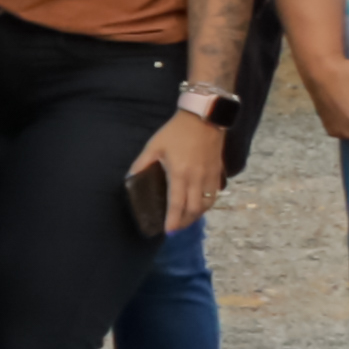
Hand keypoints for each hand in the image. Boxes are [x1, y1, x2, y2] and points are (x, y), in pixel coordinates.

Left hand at [133, 110, 231, 231]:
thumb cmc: (176, 132)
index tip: (169, 231)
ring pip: (207, 204)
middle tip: (175, 229)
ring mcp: (210, 176)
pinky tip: (199, 206)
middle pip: (194, 209)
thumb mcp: (154, 146)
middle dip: (185, 222)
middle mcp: (197, 178)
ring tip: (186, 220)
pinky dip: (207, 204)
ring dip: (197, 215)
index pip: (178, 203)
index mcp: (180, 173)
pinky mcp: (218, 172)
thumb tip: (130, 178)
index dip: (174, 219)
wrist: (204, 118)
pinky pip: (215, 195)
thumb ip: (142, 164)